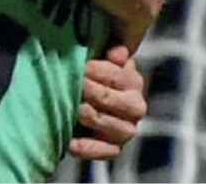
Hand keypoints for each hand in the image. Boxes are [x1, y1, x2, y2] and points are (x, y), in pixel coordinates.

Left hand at [69, 45, 146, 159]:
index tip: (78, 66)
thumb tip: (117, 52)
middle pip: (111, 100)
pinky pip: (105, 152)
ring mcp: (125, 130)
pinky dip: (88, 148)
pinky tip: (71, 144)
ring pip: (113, 127)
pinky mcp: (113, 148)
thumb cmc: (91, 72)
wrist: (88, 97)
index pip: (116, 76)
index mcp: (132, 82)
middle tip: (70, 84)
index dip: (94, 70)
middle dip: (89, 91)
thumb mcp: (99, 57)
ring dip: (91, 117)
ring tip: (74, 109)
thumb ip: (109, 53)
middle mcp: (135, 107)